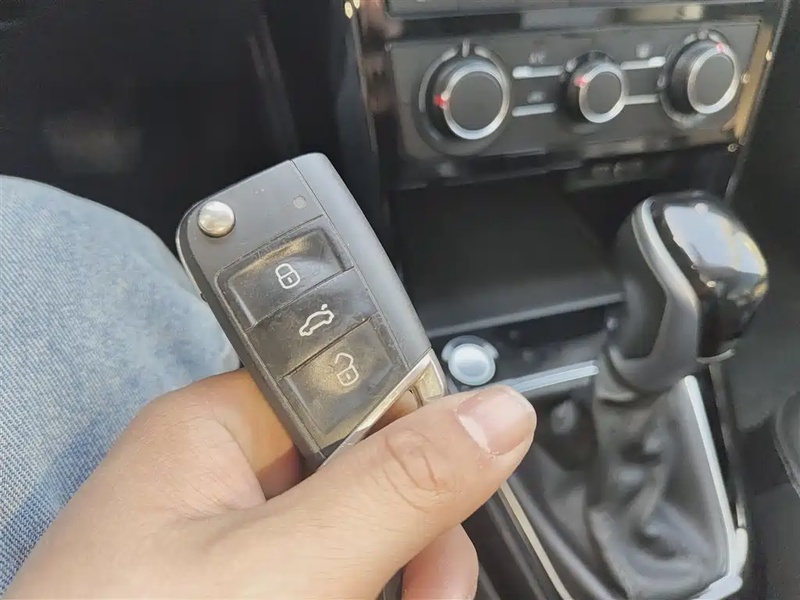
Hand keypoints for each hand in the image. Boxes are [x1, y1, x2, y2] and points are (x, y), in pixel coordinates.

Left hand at [7, 371, 535, 598]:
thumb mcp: (286, 570)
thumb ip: (396, 486)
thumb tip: (499, 414)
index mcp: (210, 432)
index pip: (347, 382)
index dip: (416, 426)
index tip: (462, 483)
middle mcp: (218, 482)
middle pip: (366, 468)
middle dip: (417, 531)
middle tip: (429, 592)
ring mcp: (231, 551)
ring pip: (361, 535)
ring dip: (402, 580)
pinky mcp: (244, 596)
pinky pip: (336, 579)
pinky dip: (370, 598)